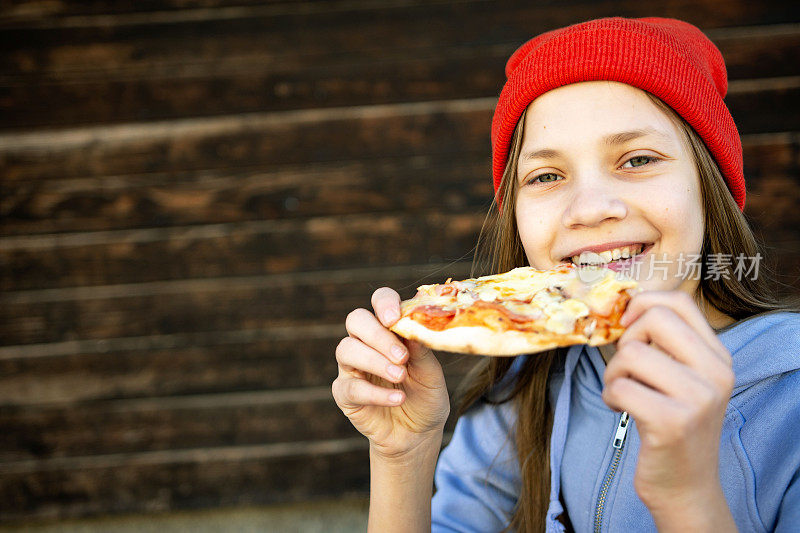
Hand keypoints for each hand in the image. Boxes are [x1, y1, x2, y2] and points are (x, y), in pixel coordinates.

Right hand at [332, 287, 450, 461]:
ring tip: (400, 376)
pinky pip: (351, 387)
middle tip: (402, 355)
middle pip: (356, 320)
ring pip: (346, 350)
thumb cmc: (425, 396)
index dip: (384, 303)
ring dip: (375, 361)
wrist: (418, 434)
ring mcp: (351, 367)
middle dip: (377, 334)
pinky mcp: (344, 393)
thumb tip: (416, 325)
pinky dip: (376, 393)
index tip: (395, 318)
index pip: (380, 301)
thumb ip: (422, 350)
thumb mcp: (431, 373)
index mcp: (388, 329)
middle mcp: (365, 342)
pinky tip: (398, 398)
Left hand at [601, 291, 735, 521]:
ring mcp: (698, 397)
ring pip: (631, 353)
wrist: (685, 485)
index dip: (643, 305)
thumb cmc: (672, 424)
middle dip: (626, 340)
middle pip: (655, 319)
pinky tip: (620, 409)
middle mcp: (716, 373)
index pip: (679, 302)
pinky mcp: (672, 422)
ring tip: (622, 393)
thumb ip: (665, 344)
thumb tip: (625, 307)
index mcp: (718, 356)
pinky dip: (610, 396)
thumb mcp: (681, 378)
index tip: (628, 328)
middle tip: (626, 369)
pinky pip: (620, 386)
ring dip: (613, 373)